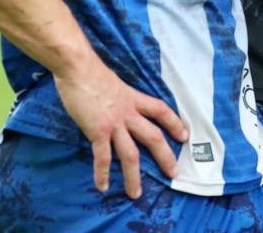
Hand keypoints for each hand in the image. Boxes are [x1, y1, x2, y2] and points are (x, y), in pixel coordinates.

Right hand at [54, 63, 187, 198]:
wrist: (78, 67)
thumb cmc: (90, 72)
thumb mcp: (114, 83)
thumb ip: (118, 97)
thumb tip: (115, 104)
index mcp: (133, 98)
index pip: (161, 111)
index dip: (175, 123)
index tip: (184, 135)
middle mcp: (128, 112)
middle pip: (154, 137)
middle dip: (165, 156)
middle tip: (174, 172)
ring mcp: (114, 123)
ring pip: (131, 154)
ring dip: (134, 176)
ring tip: (136, 194)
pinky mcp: (98, 130)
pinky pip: (103, 157)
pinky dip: (102, 173)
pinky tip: (102, 186)